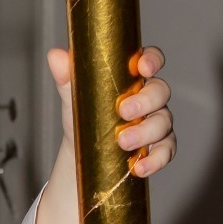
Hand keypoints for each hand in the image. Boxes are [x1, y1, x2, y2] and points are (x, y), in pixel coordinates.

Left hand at [36, 45, 175, 223]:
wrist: (83, 160)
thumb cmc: (82, 121)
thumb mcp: (73, 102)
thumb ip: (68, 79)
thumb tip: (56, 55)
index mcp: (130, 80)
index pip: (149, 62)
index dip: (151, 60)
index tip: (141, 67)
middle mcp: (148, 100)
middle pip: (161, 92)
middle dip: (146, 101)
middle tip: (124, 112)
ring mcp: (156, 125)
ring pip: (165, 122)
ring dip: (146, 133)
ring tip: (123, 143)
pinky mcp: (158, 151)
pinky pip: (166, 152)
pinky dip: (155, 160)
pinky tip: (137, 168)